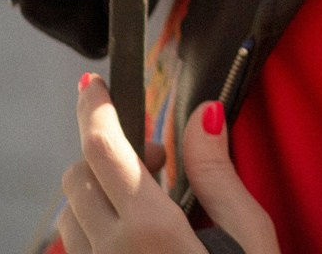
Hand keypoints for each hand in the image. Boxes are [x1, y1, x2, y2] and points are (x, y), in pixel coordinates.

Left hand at [59, 75, 278, 253]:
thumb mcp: (251, 240)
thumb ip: (218, 174)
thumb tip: (203, 114)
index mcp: (151, 231)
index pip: (102, 148)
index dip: (93, 107)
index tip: (93, 84)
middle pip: (77, 175)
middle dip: (107, 154)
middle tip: (156, 162)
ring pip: (69, 215)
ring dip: (98, 194)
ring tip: (148, 205)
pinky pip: (77, 251)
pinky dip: (95, 230)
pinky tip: (136, 240)